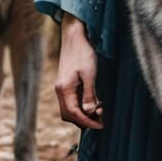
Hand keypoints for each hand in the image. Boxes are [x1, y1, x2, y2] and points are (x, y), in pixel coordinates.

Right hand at [55, 14, 103, 129]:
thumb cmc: (83, 52)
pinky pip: (73, 100)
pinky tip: (94, 101)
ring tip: (99, 110)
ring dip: (83, 113)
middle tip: (101, 119)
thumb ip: (89, 94)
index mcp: (64, 89)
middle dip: (84, 120)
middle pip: (69, 115)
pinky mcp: (67, 82)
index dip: (87, 122)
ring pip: (70, 108)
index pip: (74, 114)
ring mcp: (63, 86)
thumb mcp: (89, 74)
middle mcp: (61, 90)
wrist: (75, 35)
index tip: (100, 126)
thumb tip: (89, 112)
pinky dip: (82, 105)